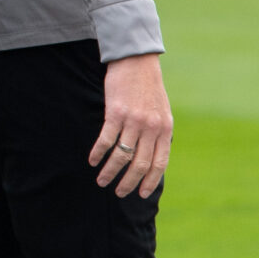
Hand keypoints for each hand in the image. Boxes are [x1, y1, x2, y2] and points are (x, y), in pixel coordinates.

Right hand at [91, 52, 171, 197]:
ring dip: (110, 171)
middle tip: (119, 193)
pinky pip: (106, 140)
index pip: (159, 163)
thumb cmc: (148, 89)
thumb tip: (153, 158)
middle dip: (129, 182)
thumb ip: (158, 134)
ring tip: (102, 181)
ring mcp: (134, 121)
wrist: (137, 63)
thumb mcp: (162, 112)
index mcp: (164, 129)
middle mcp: (151, 128)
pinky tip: (93, 161)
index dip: (150, 180)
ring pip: (121, 155)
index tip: (142, 194)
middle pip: (140, 164)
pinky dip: (99, 153)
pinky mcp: (116, 113)